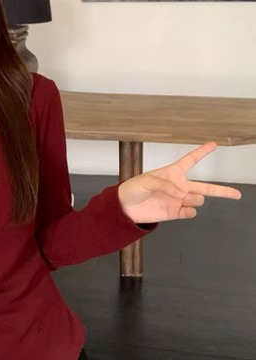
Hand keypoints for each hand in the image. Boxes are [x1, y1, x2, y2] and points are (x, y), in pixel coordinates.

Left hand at [118, 142, 241, 223]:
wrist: (124, 208)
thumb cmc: (133, 189)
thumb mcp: (147, 181)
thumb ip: (166, 185)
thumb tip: (182, 195)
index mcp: (173, 173)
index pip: (191, 160)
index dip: (202, 152)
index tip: (214, 144)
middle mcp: (179, 187)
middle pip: (206, 187)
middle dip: (223, 191)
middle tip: (236, 194)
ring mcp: (179, 200)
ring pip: (198, 200)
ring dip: (193, 199)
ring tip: (180, 198)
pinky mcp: (175, 213)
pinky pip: (190, 213)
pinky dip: (190, 211)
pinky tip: (184, 209)